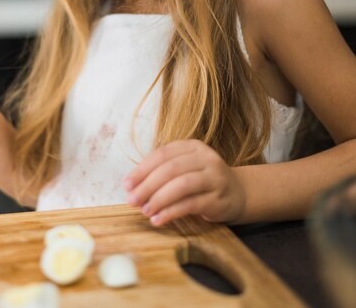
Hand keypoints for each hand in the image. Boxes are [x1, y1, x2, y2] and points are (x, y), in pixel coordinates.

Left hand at [123, 139, 245, 226]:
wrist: (237, 193)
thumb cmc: (202, 181)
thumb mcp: (185, 168)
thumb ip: (162, 172)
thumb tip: (132, 186)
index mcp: (193, 146)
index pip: (162, 154)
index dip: (142, 169)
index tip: (126, 184)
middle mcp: (206, 158)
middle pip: (170, 169)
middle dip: (147, 185)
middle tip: (132, 200)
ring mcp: (214, 177)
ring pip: (181, 185)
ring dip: (158, 199)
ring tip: (145, 210)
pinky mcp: (218, 198)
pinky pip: (190, 204)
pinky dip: (171, 212)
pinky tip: (158, 219)